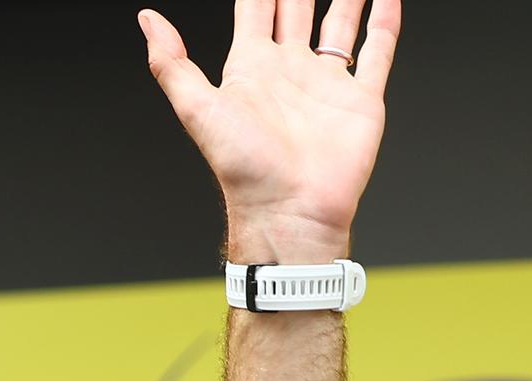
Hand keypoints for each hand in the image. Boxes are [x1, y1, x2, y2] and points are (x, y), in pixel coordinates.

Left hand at [140, 0, 400, 260]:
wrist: (289, 210)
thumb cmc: (242, 169)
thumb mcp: (197, 109)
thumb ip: (172, 64)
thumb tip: (146, 21)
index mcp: (251, 69)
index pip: (255, 9)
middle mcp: (289, 71)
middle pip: (296, 9)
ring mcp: (325, 83)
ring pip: (339, 23)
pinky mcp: (360, 99)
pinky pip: (377, 51)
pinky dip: (385, 23)